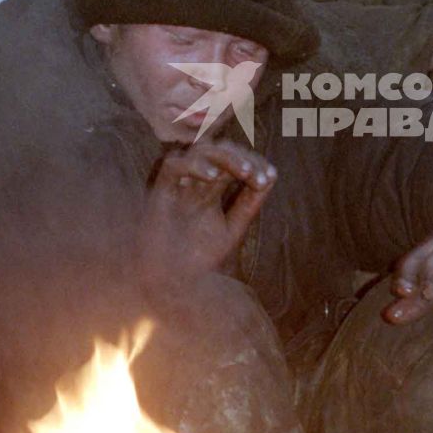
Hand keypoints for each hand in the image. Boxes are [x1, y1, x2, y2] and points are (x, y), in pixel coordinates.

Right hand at [138, 141, 276, 301]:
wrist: (167, 283)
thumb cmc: (195, 258)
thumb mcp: (231, 229)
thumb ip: (249, 203)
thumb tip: (272, 174)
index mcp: (211, 190)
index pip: (234, 160)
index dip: (254, 162)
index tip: (270, 175)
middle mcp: (194, 183)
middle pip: (219, 150)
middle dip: (243, 157)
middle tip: (259, 175)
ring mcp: (177, 186)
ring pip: (199, 150)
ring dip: (226, 157)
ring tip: (245, 172)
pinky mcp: (159, 192)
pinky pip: (172, 165)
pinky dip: (193, 165)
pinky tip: (212, 177)